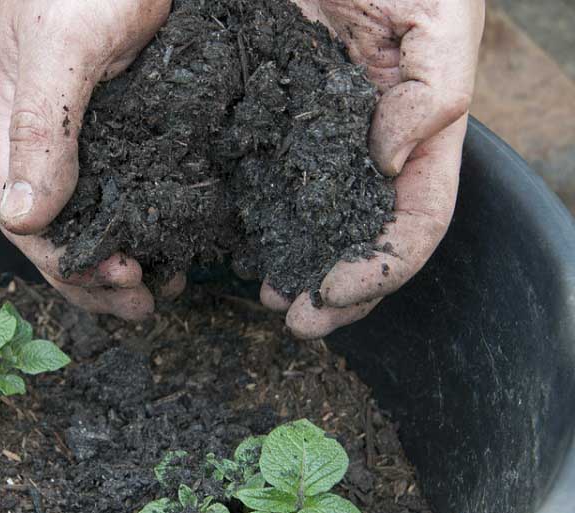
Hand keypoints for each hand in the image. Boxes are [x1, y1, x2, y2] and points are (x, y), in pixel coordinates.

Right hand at [0, 0, 181, 320]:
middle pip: (61, 224)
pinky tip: (181, 230)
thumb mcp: (63, 45)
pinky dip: (153, 214)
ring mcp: (94, 124)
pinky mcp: (137, 110)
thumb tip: (24, 220)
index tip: (122, 287)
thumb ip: (43, 129)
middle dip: (99, 274)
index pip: (24, 217)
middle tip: (151, 303)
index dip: (67, 266)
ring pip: (99, 208)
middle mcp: (49, 133)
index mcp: (17, 123)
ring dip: (127, 251)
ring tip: (170, 279)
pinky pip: (137, 177)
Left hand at [256, 0, 484, 337]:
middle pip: (365, 236)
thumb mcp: (437, 16)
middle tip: (296, 320)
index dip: (383, 265)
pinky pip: (263, 181)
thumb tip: (388, 162)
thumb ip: (432, 90)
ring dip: (296, 267)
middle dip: (338, 290)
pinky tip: (236, 247)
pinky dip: (254, 223)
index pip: (415, 218)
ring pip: (314, 221)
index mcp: (418, 129)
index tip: (336, 292)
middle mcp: (369, 146)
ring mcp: (317, 139)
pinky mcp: (267, 121)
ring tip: (268, 294)